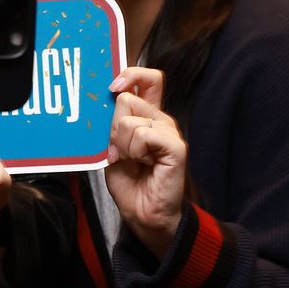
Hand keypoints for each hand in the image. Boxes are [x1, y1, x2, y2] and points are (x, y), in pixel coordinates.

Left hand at [104, 67, 188, 258]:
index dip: (131, 74)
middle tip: (120, 149)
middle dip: (113, 126)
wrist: (143, 213)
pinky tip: (143, 163)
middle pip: (128, 98)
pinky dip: (135, 150)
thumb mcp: (112, 145)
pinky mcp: (176, 148)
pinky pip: (144, 135)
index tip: (112, 86)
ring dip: (123, 144)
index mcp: (147, 116)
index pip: (148, 79)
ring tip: (133, 161)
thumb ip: (113, 122)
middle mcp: (160, 120)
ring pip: (131, 120)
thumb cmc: (129, 182)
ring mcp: (170, 132)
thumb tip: (111, 96)